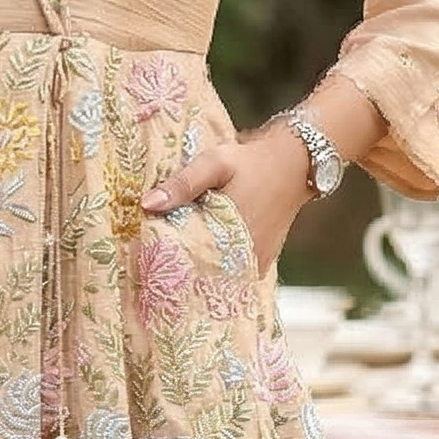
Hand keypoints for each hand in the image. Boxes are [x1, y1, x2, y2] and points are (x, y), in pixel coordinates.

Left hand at [141, 120, 311, 276]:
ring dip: (195, 269)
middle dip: (177, 267)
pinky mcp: (261, 264)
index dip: (163, 259)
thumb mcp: (213, 163)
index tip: (143, 256)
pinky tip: (198, 257)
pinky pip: (232, 274)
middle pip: (200, 273)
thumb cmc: (251, 162)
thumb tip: (147, 205)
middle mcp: (244, 256)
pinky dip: (215, 268)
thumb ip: (182, 185)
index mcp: (228, 234)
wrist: (295, 164)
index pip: (186, 260)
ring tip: (170, 261)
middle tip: (151, 261)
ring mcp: (254, 263)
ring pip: (216, 276)